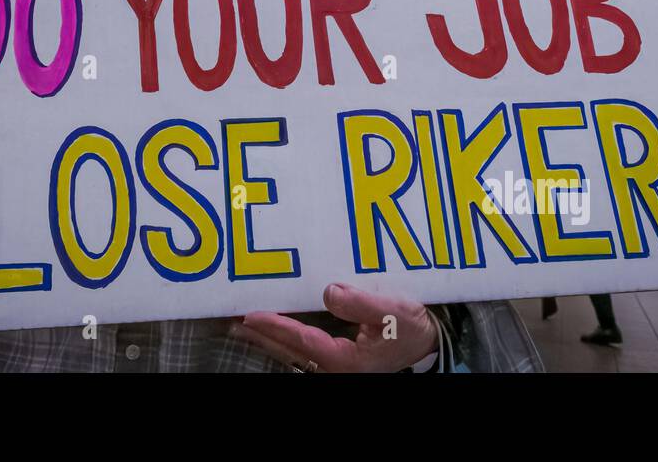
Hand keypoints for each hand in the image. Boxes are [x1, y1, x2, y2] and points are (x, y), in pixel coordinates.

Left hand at [235, 283, 438, 372]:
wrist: (427, 343)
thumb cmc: (410, 327)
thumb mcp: (393, 312)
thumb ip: (360, 303)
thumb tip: (329, 291)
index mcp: (345, 358)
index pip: (301, 339)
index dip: (275, 326)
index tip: (251, 314)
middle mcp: (334, 367)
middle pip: (288, 350)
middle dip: (260, 334)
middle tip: (231, 320)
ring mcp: (334, 365)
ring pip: (291, 352)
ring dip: (267, 338)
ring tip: (241, 325)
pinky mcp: (336, 358)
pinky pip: (300, 349)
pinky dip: (282, 338)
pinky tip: (270, 331)